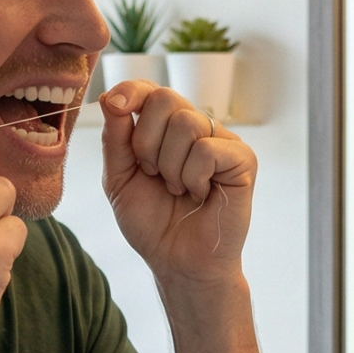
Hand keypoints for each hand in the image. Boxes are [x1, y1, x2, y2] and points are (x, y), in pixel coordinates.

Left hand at [101, 81, 255, 282]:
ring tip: (178, 189)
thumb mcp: (119, 179)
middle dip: (146, 141)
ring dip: (170, 166)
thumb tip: (111, 98)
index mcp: (166, 129)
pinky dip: (194, 176)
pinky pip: (207, 148)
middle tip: (153, 174)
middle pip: (165, 98)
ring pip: (187, 122)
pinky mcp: (242, 159)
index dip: (131, 91)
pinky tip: (200, 194)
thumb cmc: (152, 223)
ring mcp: (221, 141)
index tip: (116, 106)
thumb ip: (116, 139)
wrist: (177, 262)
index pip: (150, 90)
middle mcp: (196, 128)